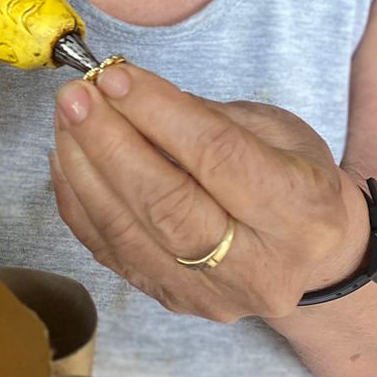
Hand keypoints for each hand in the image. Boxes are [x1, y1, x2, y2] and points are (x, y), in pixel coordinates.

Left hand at [50, 64, 369, 320]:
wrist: (311, 257)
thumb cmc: (293, 177)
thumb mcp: (276, 131)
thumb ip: (207, 117)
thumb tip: (129, 92)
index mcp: (301, 213)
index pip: (217, 157)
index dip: (159, 113)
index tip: (116, 76)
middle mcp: (259, 267)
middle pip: (166, 204)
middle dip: (109, 142)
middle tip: (76, 96)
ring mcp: (211, 295)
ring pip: (128, 232)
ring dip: (84, 168)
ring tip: (66, 119)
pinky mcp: (172, 301)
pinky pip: (109, 250)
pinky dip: (79, 200)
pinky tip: (67, 157)